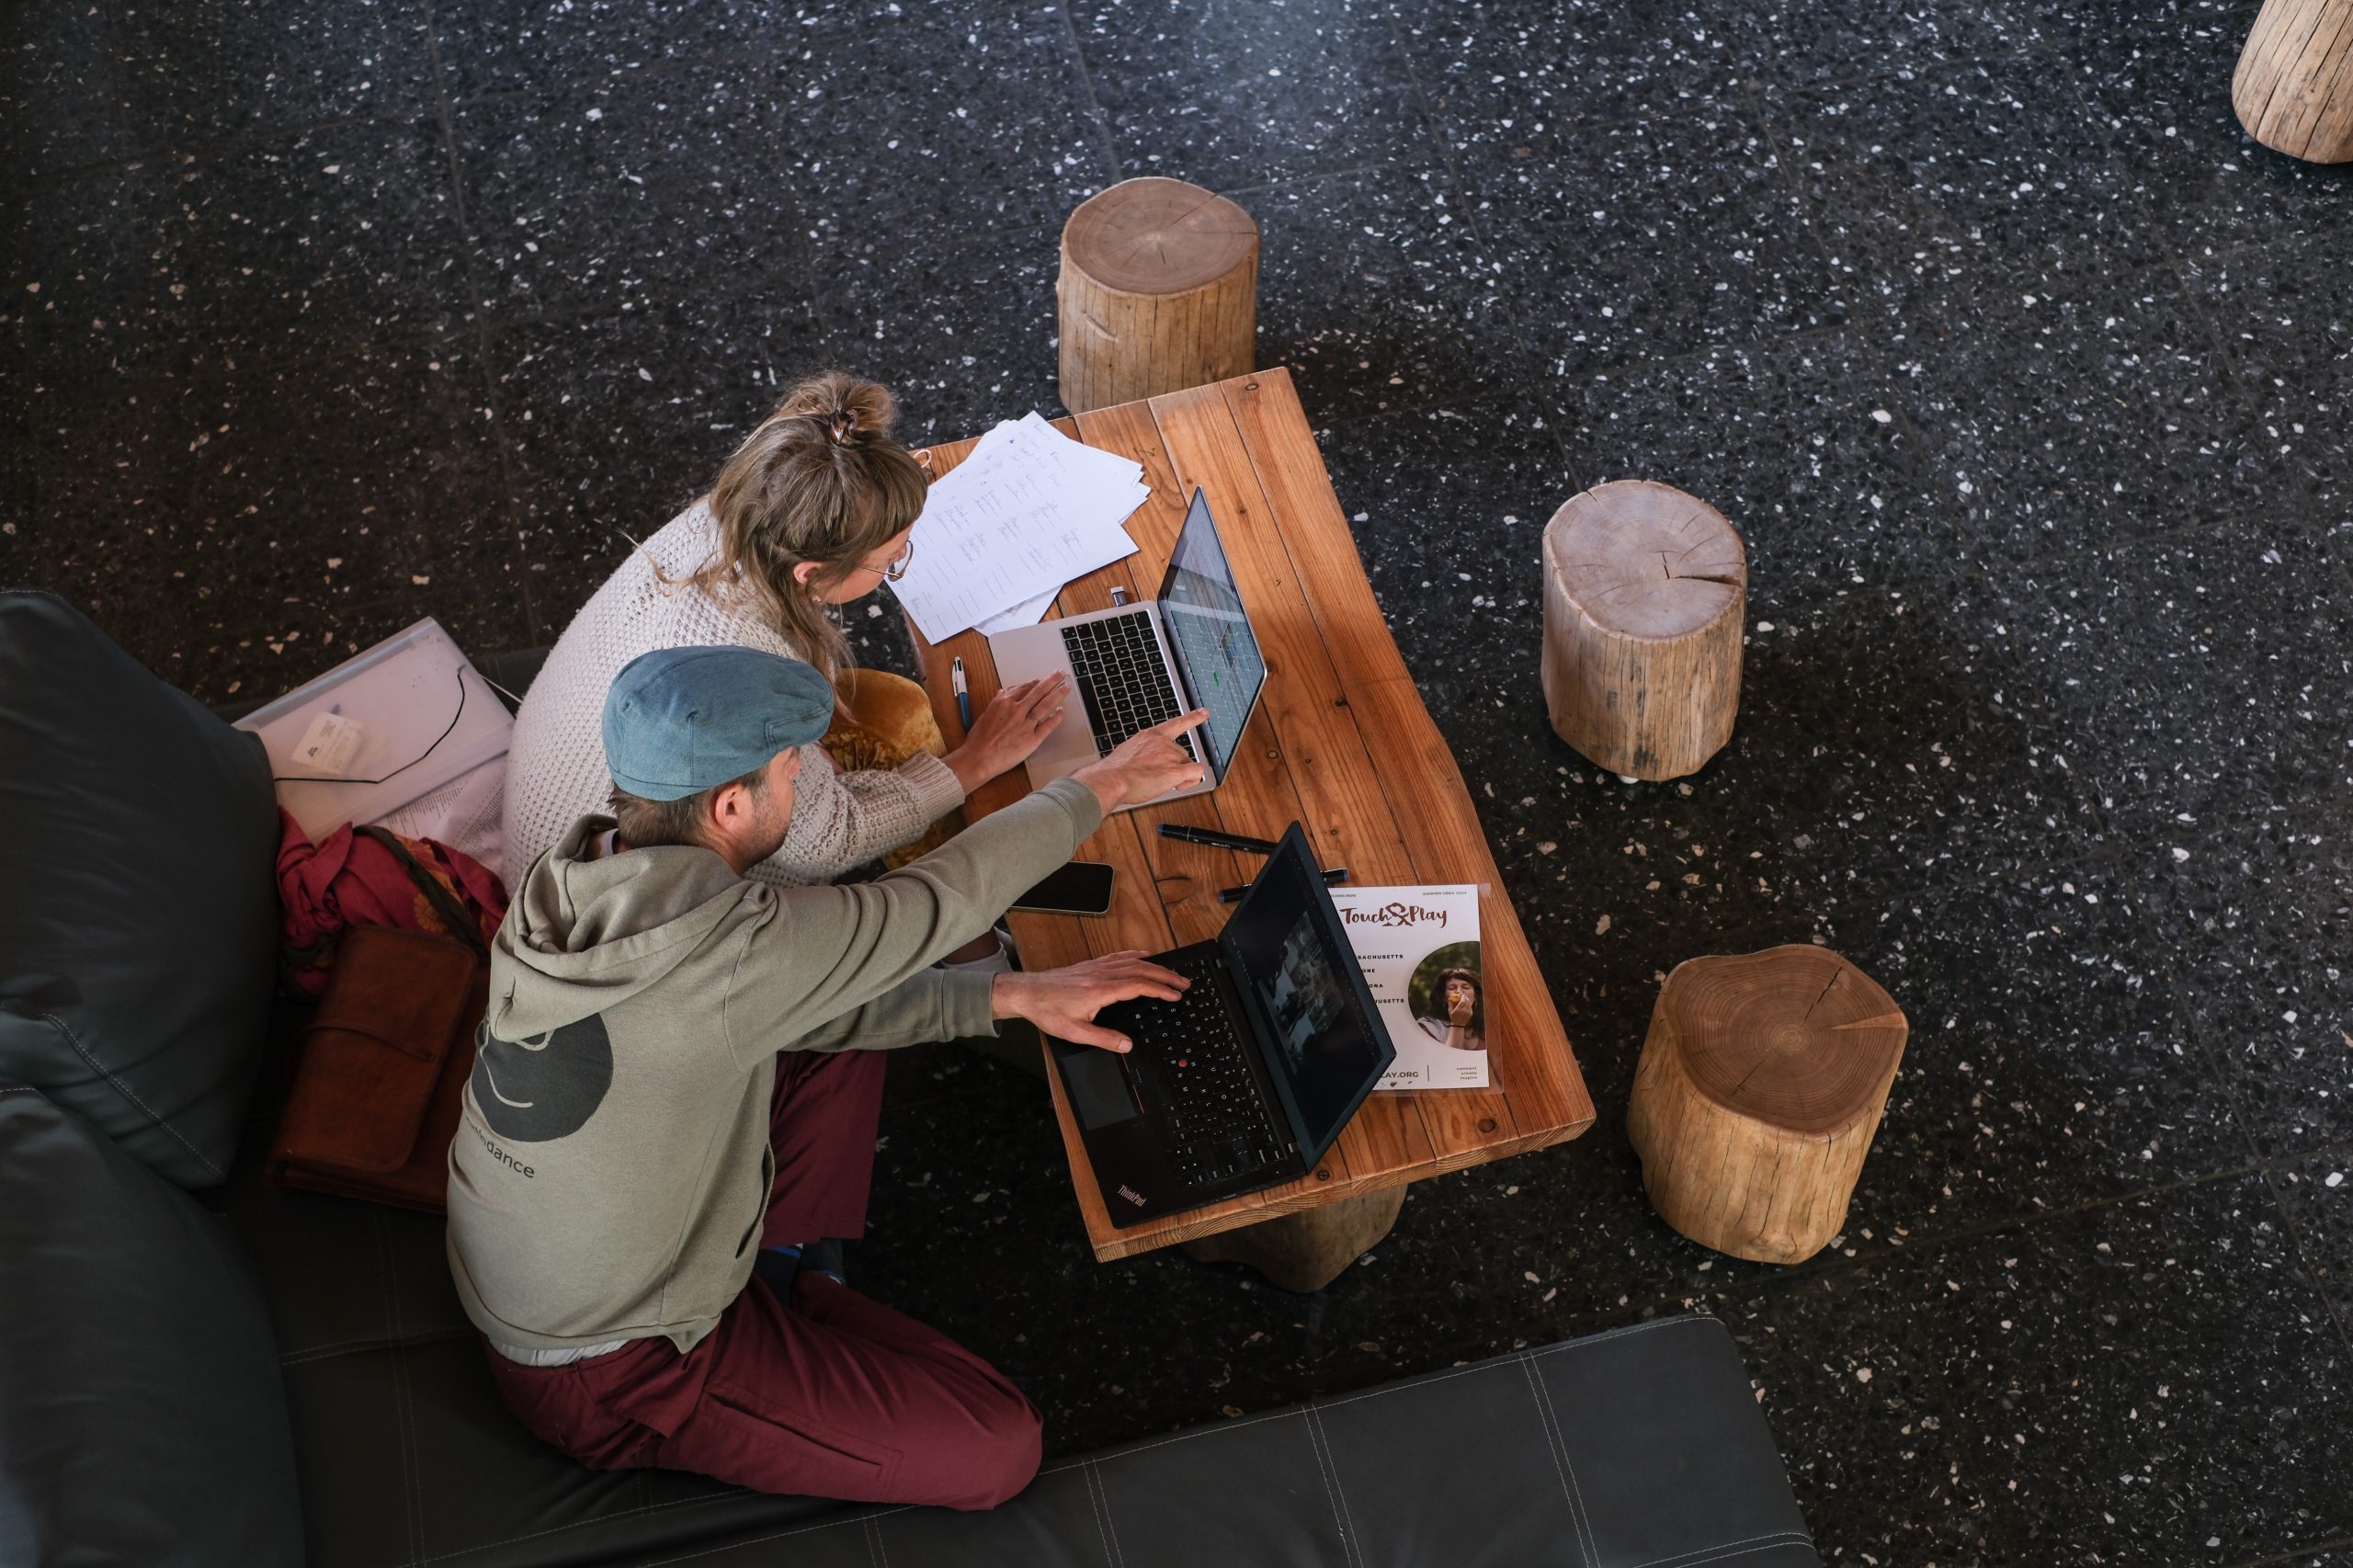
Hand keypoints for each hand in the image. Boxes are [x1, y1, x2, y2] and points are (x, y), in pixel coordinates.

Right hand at [943, 673, 1071, 793]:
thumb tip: (1002, 692)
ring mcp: (1026, 724)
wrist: (979, 758)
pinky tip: (1061, 712)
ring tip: (1066, 687)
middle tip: (1060, 674)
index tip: (1042, 679)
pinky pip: (1047, 725)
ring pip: (1045, 705)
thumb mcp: (985, 714)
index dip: (1036, 682)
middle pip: (1038, 691)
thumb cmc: (978, 740)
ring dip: (1058, 694)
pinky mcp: (1032, 739)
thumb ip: (996, 703)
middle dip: (1052, 681)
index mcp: (1004, 703)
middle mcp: (1016, 710)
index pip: (1024, 688)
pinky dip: (1056, 717)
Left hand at [990, 951, 1189, 1052]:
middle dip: (1166, 976)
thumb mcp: (1075, 1032)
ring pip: (1132, 961)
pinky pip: (1118, 956)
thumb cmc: (1048, 1011)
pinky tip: (1143, 956)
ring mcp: (1096, 967)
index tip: (1176, 995)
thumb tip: (1127, 1045)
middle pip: (1142, 970)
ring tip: (1172, 972)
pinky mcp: (1090, 965)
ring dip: (1155, 966)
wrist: (1027, 993)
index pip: (1139, 986)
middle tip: (1185, 983)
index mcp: (1101, 991)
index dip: (1161, 990)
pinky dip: (1135, 955)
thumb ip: (1103, 1039)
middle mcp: (1101, 975)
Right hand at [1070, 708, 1209, 813]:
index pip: (1176, 724)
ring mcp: (1170, 755)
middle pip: (1182, 755)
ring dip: (1179, 777)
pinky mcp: (1175, 771)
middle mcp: (1163, 742)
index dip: (1192, 718)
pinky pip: (1196, 773)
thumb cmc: (1114, 772)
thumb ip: (1143, 754)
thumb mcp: (1128, 753)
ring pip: (1188, 766)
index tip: (1204, 712)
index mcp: (1150, 736)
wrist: (1111, 780)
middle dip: (1174, 767)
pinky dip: (1191, 780)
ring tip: (1157, 783)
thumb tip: (1146, 765)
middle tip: (1155, 777)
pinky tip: (1178, 785)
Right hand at [1448, 992, 1475, 1026]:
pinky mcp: (1470, 1013)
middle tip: (1463, 995)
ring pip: (1469, 1003)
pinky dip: (1468, 1004)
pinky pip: (1470, 1006)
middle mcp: (1464, 1011)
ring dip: (1467, 1000)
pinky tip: (1466, 1003)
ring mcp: (1468, 1012)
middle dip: (1465, 997)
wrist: (1458, 1024)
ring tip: (1464, 998)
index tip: (1461, 994)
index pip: (1463, 1001)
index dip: (1463, 996)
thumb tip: (1450, 997)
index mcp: (1459, 1009)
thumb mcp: (1450, 1010)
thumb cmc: (1453, 1017)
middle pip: (1467, 1001)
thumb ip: (1450, 1004)